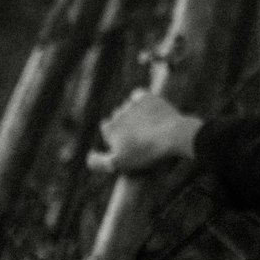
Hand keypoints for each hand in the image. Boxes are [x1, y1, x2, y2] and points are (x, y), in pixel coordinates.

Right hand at [87, 89, 202, 174]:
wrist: (171, 136)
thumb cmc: (145, 152)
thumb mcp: (119, 164)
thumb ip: (98, 162)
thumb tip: (88, 156)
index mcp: (109, 128)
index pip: (108, 130)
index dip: (118, 137)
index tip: (132, 144)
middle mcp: (117, 114)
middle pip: (119, 118)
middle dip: (128, 126)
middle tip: (143, 136)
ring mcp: (132, 105)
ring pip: (130, 107)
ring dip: (137, 114)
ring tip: (151, 125)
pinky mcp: (146, 97)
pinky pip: (139, 95)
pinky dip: (144, 101)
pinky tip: (152, 110)